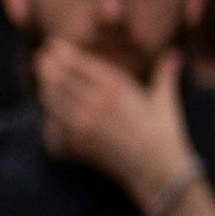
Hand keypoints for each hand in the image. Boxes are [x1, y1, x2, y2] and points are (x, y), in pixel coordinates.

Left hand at [31, 39, 195, 210]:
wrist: (158, 170)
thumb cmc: (164, 134)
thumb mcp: (165, 100)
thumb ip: (166, 74)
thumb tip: (175, 54)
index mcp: (118, 86)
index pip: (80, 63)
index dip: (62, 52)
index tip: (52, 45)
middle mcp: (97, 101)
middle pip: (59, 77)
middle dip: (46, 65)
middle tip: (40, 57)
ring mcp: (84, 122)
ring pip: (52, 97)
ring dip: (45, 85)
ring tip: (42, 77)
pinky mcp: (77, 142)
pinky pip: (53, 122)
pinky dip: (49, 111)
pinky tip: (48, 106)